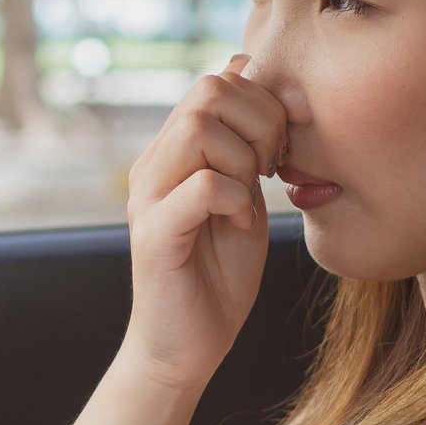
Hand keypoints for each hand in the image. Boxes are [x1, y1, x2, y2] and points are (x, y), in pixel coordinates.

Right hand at [121, 53, 294, 388]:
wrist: (186, 349)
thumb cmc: (218, 275)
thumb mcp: (243, 195)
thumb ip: (245, 145)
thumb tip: (250, 75)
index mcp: (173, 152)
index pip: (216, 82)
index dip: (263, 105)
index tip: (278, 153)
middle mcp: (152, 165)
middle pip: (208, 92)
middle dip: (259, 124)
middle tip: (269, 170)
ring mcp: (147, 197)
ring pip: (200, 128)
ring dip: (244, 159)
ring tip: (252, 196)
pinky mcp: (153, 234)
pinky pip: (202, 185)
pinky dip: (236, 199)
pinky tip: (242, 225)